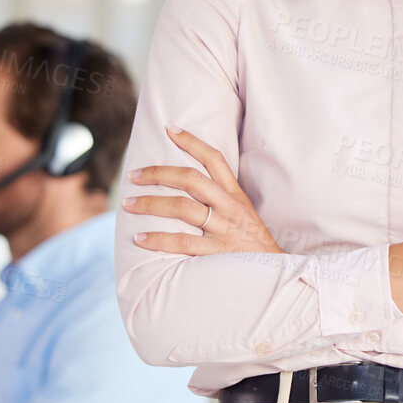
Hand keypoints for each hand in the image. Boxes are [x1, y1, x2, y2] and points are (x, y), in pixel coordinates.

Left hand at [123, 125, 283, 255]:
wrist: (275, 273)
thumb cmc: (253, 243)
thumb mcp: (243, 214)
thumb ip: (221, 200)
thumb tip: (188, 188)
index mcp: (236, 195)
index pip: (214, 160)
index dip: (192, 142)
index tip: (170, 129)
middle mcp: (229, 207)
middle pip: (191, 179)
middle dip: (158, 173)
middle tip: (134, 174)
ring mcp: (224, 229)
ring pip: (182, 208)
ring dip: (151, 204)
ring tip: (128, 204)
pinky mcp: (217, 252)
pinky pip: (183, 242)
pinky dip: (158, 240)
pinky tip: (140, 239)